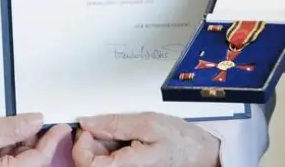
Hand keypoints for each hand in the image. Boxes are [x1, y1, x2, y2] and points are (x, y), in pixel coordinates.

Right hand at [0, 114, 71, 166]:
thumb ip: (10, 129)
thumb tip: (36, 121)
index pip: (38, 159)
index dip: (52, 141)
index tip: (62, 126)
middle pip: (29, 158)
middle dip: (34, 138)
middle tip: (37, 118)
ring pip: (18, 155)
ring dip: (19, 139)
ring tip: (11, 124)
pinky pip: (5, 156)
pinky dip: (7, 142)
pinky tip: (1, 131)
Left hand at [71, 112, 219, 166]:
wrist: (202, 153)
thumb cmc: (181, 141)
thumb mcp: (149, 123)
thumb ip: (116, 123)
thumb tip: (88, 122)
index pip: (86, 164)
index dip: (82, 146)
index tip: (90, 129)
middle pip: (91, 161)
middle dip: (92, 140)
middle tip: (105, 123)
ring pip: (99, 158)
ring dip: (102, 142)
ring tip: (122, 129)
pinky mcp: (129, 166)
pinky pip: (111, 158)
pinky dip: (112, 144)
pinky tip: (125, 135)